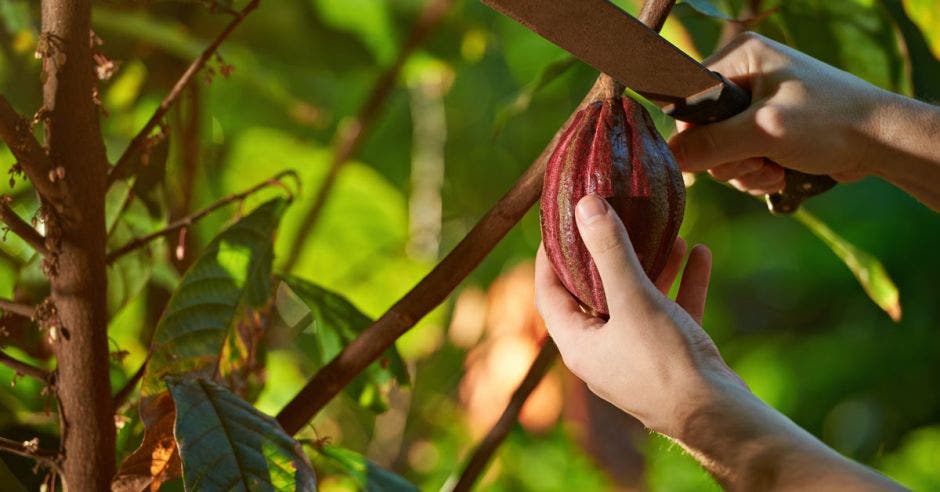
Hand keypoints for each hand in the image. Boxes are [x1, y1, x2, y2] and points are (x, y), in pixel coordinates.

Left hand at [535, 194, 742, 436]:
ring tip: (667, 232)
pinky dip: (682, 284)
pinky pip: (671, 313)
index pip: (549, 292)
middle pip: (595, 293)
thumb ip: (609, 251)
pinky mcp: (672, 358)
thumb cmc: (666, 363)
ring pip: (638, 301)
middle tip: (613, 218)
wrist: (719, 419)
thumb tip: (584, 206)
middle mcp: (603, 352)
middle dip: (608, 254)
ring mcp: (638, 356)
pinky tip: (699, 253)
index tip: (558, 222)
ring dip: (651, 266)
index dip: (549, 256)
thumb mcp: (634, 299)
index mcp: (579, 344)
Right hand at [668, 32, 893, 194]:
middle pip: (702, 131)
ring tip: (774, 170)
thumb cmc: (830, 123)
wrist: (882, 141)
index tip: (719, 155)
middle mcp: (744, 76)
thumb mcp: (765, 132)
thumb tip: (669, 157)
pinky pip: (739, 159)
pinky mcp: (767, 130)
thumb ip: (711, 144)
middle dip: (728, 158)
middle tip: (759, 162)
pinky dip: (755, 173)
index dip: (695, 136)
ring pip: (720, 151)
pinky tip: (779, 173)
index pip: (688, 101)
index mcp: (740, 57)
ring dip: (743, 170)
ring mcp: (755, 105)